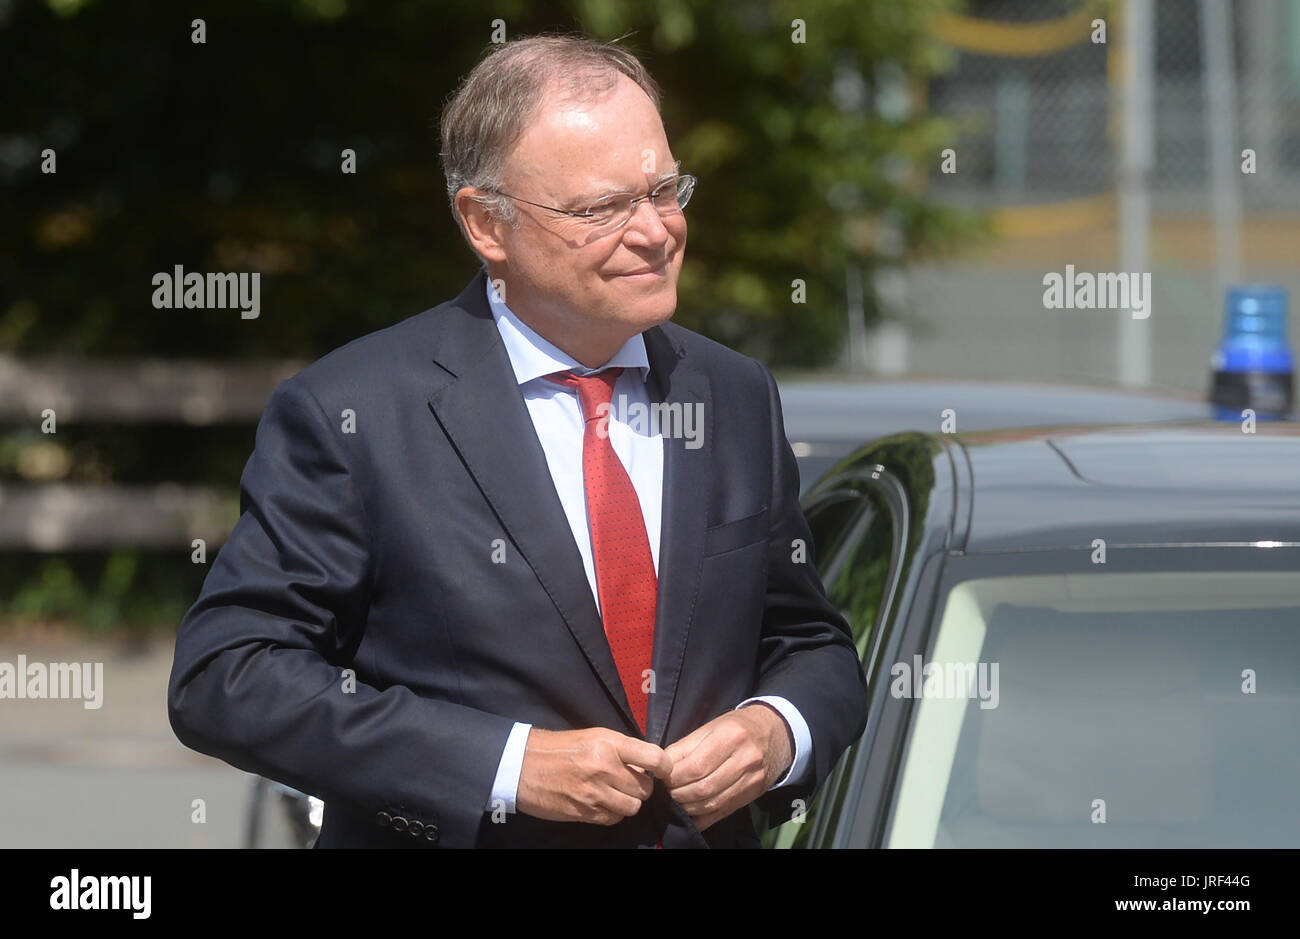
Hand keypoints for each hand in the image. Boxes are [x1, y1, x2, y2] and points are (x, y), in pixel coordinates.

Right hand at [515, 727, 673, 824]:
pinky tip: (601, 802)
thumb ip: (622, 749)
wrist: (523, 766)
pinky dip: (612, 812)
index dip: (664, 766)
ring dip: (627, 802)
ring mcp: (595, 793)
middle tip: (627, 780)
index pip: (653, 758)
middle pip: (645, 788)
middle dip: (640, 786)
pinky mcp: (585, 812)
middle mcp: (605, 768)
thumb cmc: (560, 748)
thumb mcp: (593, 736)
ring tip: (614, 792)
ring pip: (633, 807)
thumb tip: (648, 765)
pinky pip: (614, 818)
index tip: (662, 770)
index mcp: (608, 744)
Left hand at [663, 704, 792, 830]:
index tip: (663, 776)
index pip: (695, 766)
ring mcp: (751, 780)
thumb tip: (662, 766)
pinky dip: (701, 817)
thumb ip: (686, 746)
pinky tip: (690, 812)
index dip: (674, 776)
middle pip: (703, 787)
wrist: (774, 733)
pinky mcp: (751, 795)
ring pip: (711, 803)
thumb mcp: (711, 726)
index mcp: (731, 736)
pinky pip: (721, 813)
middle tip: (667, 790)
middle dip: (678, 793)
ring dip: (687, 806)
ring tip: (676, 799)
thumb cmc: (736, 727)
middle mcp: (745, 759)